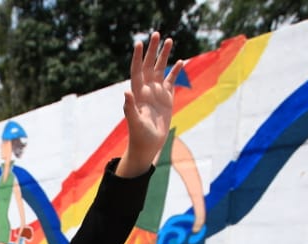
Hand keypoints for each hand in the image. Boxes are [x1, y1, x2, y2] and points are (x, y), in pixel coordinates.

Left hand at [118, 33, 178, 178]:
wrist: (148, 145)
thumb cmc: (139, 136)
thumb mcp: (135, 123)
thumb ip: (129, 108)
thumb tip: (126, 93)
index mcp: (137, 93)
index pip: (137, 70)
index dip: (138, 57)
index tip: (139, 43)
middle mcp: (146, 89)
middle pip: (149, 65)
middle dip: (153, 50)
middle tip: (156, 34)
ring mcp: (156, 93)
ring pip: (161, 69)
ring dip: (164, 56)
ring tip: (169, 40)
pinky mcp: (166, 98)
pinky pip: (171, 81)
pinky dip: (175, 71)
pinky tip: (180, 61)